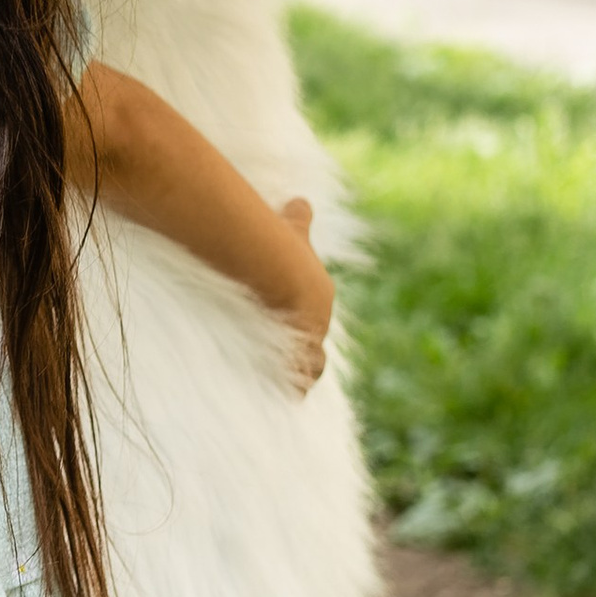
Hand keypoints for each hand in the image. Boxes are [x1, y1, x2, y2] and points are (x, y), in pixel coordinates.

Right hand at [273, 195, 334, 390]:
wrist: (277, 272)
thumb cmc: (282, 249)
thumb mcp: (293, 227)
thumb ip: (298, 218)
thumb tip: (301, 198)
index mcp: (319, 298)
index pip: (316, 318)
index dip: (305, 327)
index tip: (297, 333)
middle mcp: (318, 325)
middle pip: (316, 351)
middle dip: (306, 357)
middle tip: (294, 365)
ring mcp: (305, 346)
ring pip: (309, 372)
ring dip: (298, 379)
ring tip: (285, 388)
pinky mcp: (291, 363)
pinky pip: (292, 387)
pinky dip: (287, 391)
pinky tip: (275, 397)